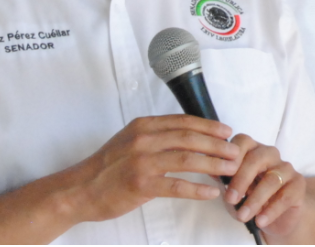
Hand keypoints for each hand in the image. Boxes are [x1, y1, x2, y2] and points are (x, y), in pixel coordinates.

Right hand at [70, 114, 241, 222]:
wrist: (79, 189)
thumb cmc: (106, 167)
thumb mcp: (129, 140)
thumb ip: (154, 136)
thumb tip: (186, 136)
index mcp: (143, 126)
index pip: (183, 121)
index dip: (208, 126)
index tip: (226, 131)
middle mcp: (143, 140)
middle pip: (189, 138)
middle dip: (216, 144)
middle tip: (235, 150)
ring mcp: (142, 162)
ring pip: (187, 159)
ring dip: (212, 163)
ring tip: (230, 169)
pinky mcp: (140, 184)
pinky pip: (175, 186)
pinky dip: (196, 188)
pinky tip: (211, 192)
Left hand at [223, 135, 307, 236]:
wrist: (276, 215)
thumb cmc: (249, 197)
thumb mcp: (232, 188)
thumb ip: (222, 178)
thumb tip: (210, 170)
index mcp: (252, 149)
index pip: (242, 141)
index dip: (232, 155)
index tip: (221, 173)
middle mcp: (270, 154)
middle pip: (257, 158)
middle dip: (241, 179)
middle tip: (230, 199)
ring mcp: (286, 168)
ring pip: (271, 180)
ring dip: (254, 200)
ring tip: (242, 216)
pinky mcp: (299, 184)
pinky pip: (285, 196)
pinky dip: (271, 210)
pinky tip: (260, 220)